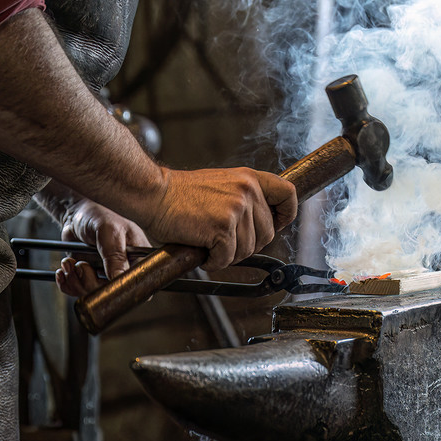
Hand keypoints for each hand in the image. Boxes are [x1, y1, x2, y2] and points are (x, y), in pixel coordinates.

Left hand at [54, 199, 150, 298]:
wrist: (76, 216)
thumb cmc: (98, 217)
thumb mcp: (109, 231)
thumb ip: (115, 255)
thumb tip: (118, 279)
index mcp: (139, 258)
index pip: (138, 284)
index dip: (122, 289)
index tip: (105, 282)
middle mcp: (124, 270)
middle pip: (112, 295)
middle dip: (91, 284)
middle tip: (81, 266)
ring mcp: (105, 276)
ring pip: (92, 295)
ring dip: (76, 282)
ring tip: (70, 263)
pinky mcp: (88, 278)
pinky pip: (77, 292)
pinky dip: (68, 284)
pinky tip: (65, 270)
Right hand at [145, 167, 297, 270]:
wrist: (154, 193)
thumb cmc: (181, 195)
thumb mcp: (222, 185)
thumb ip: (244, 199)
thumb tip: (261, 227)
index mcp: (249, 178)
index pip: (287, 194)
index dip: (285, 215)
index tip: (276, 225)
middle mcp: (247, 191)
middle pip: (267, 234)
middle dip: (247, 245)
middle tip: (224, 242)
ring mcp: (236, 208)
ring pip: (247, 249)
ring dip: (228, 254)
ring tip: (208, 242)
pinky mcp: (222, 226)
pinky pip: (227, 257)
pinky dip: (213, 261)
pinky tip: (201, 250)